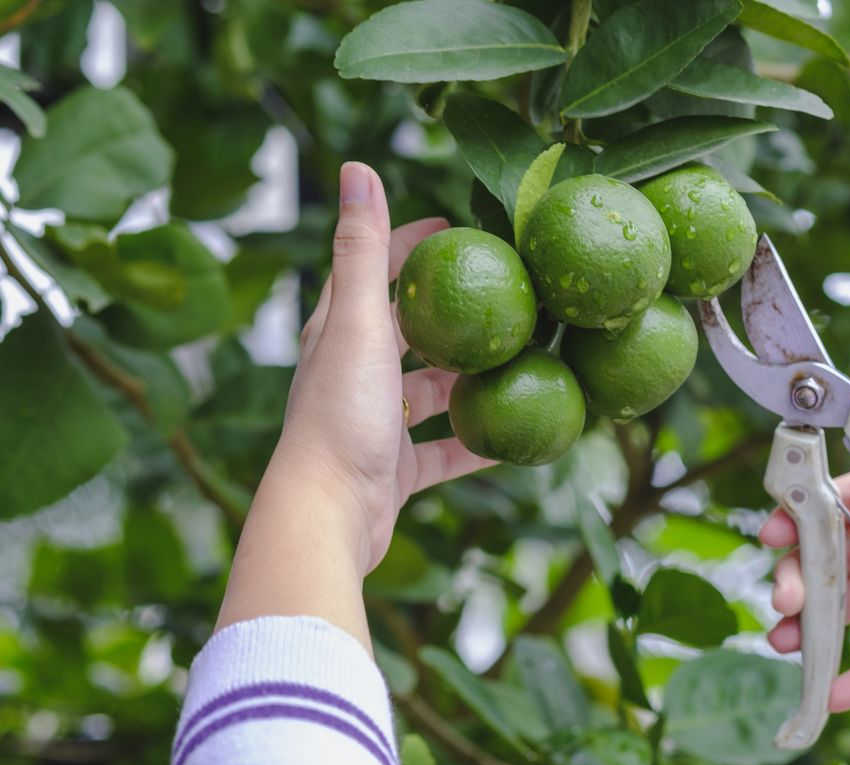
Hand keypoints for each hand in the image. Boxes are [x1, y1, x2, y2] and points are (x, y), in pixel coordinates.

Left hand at [275, 162, 492, 572]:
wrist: (328, 514)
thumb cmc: (339, 414)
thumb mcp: (357, 322)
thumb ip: (361, 249)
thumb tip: (356, 166)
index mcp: (338, 331)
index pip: (373, 269)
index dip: (408, 243)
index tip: (456, 227)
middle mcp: (353, 372)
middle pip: (409, 330)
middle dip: (452, 311)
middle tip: (507, 292)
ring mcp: (374, 423)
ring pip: (430, 392)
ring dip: (469, 379)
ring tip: (522, 360)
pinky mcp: (393, 469)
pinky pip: (443, 450)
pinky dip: (475, 442)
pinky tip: (513, 435)